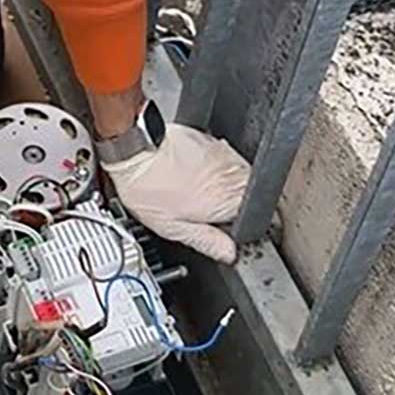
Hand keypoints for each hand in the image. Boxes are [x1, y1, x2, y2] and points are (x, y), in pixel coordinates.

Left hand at [104, 124, 249, 263]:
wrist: (133, 148)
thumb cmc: (147, 186)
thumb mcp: (174, 228)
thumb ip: (207, 242)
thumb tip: (229, 253)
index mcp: (229, 199)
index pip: (260, 219)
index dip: (243, 229)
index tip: (227, 232)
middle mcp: (233, 174)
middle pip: (250, 197)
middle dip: (234, 207)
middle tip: (204, 213)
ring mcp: (224, 153)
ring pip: (238, 177)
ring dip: (224, 187)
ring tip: (193, 192)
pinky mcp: (211, 140)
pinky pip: (222, 159)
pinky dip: (212, 169)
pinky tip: (189, 174)